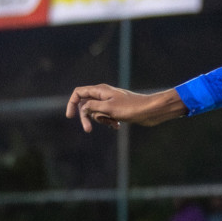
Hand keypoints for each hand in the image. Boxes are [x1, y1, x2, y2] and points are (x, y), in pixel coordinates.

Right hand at [66, 85, 186, 131]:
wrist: (151, 110)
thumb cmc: (131, 108)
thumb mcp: (108, 108)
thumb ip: (92, 107)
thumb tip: (82, 108)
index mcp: (100, 90)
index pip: (79, 93)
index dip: (72, 103)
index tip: (70, 117)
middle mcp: (104, 94)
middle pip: (86, 105)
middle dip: (87, 117)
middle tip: (88, 130)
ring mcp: (111, 102)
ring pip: (97, 113)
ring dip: (101, 120)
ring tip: (113, 123)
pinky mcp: (118, 110)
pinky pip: (107, 116)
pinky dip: (109, 122)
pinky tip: (117, 126)